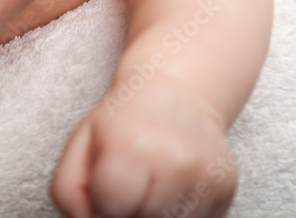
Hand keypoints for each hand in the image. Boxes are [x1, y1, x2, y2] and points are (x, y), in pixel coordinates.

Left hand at [52, 75, 236, 217]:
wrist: (181, 91)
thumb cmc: (125, 120)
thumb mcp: (82, 143)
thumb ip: (69, 193)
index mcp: (131, 144)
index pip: (109, 209)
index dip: (104, 202)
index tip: (110, 180)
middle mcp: (174, 160)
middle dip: (130, 211)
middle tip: (134, 179)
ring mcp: (205, 176)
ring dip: (156, 214)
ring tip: (155, 182)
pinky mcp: (227, 189)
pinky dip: (180, 214)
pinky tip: (176, 186)